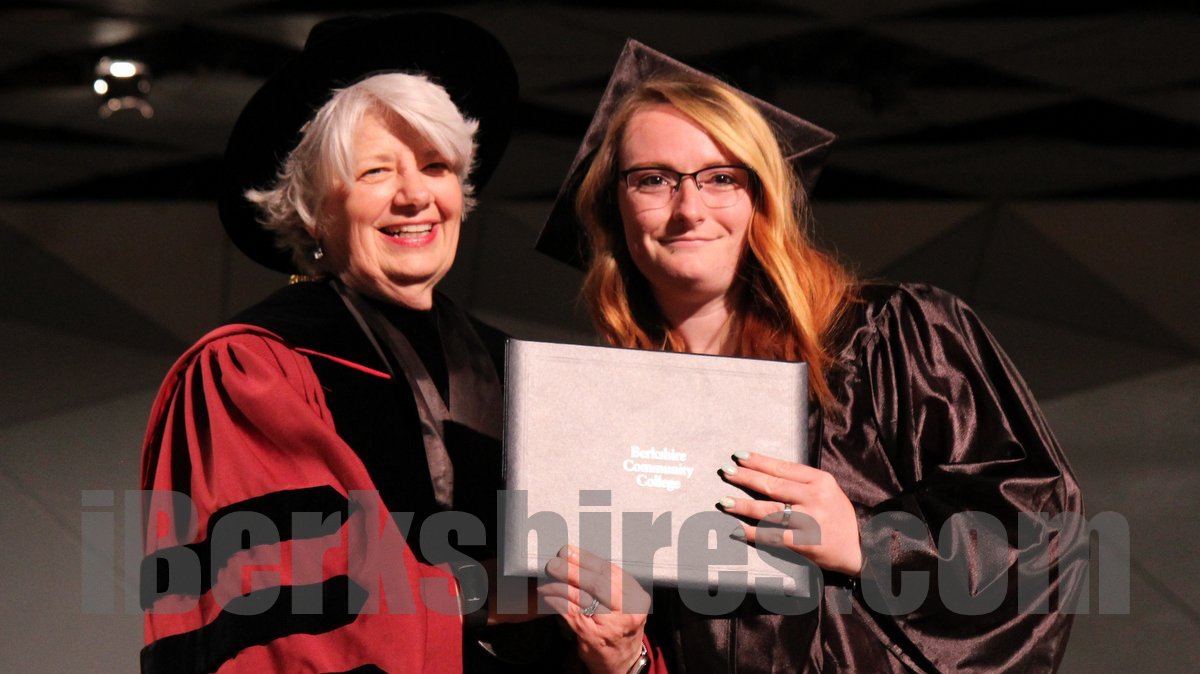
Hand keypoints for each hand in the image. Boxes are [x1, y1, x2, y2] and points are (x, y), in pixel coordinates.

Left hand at [539, 545, 649, 673]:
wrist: (622, 659)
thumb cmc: (620, 624)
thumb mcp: (625, 601)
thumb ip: (608, 582)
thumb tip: (574, 559)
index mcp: (637, 596)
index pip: (610, 571)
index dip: (586, 559)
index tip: (569, 551)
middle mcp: (628, 610)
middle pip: (597, 583)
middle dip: (572, 570)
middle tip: (554, 563)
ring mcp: (611, 624)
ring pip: (581, 597)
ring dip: (559, 586)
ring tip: (547, 580)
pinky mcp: (593, 636)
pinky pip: (570, 612)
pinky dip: (556, 601)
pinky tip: (548, 596)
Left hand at [718, 452, 862, 575]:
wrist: (862, 549)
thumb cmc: (839, 518)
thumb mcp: (828, 491)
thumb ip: (803, 482)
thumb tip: (765, 473)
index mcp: (821, 480)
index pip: (783, 468)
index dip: (759, 462)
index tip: (739, 456)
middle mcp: (815, 497)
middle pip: (773, 485)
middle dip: (745, 478)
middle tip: (726, 473)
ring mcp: (810, 521)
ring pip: (769, 510)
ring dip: (743, 505)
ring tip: (724, 501)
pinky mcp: (805, 543)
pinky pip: (772, 536)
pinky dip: (752, 533)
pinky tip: (737, 529)